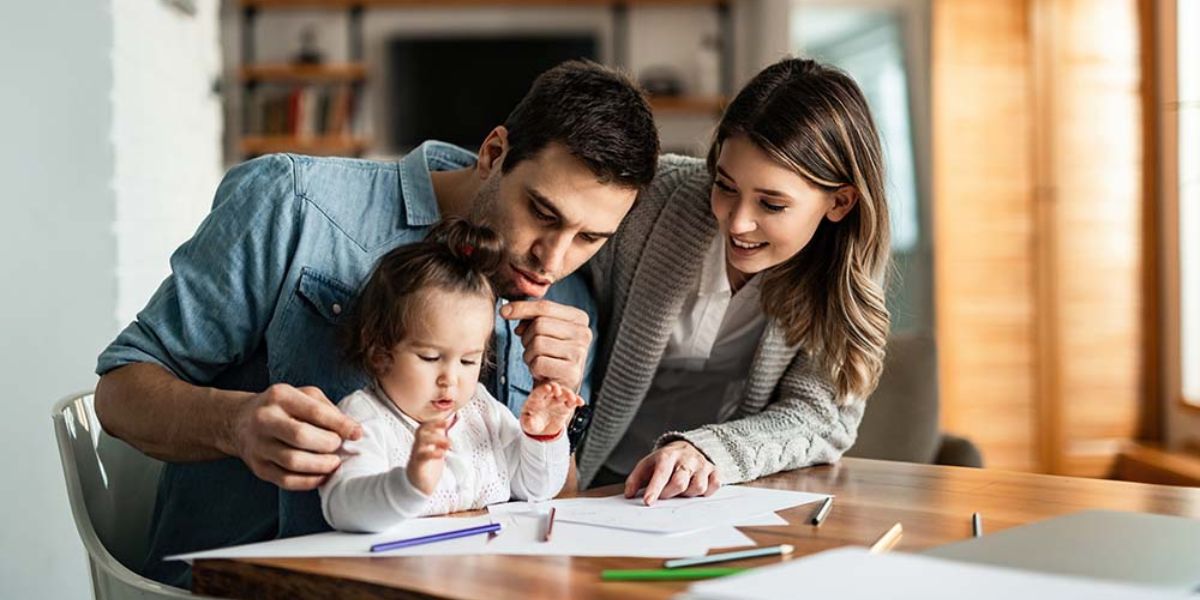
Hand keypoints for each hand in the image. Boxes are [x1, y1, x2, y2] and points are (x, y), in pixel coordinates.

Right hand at [228, 384, 362, 490]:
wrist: (241, 421)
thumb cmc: (283, 407)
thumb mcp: (304, 395)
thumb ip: (328, 410)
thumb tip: (353, 430)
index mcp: (280, 396)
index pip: (315, 412)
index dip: (340, 425)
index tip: (356, 434)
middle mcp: (264, 419)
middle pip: (301, 437)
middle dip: (328, 444)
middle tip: (338, 446)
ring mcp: (258, 445)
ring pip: (293, 462)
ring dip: (321, 465)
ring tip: (333, 462)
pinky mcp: (258, 467)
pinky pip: (286, 480)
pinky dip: (309, 481)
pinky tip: (321, 475)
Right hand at [407, 419, 451, 495]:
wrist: (418, 487)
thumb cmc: (427, 467)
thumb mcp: (436, 450)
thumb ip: (440, 439)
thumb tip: (448, 427)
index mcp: (423, 443)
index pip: (424, 427)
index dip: (434, 422)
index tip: (446, 421)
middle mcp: (418, 447)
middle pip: (420, 432)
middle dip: (433, 428)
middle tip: (448, 430)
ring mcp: (417, 456)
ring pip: (420, 442)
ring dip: (435, 440)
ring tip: (449, 444)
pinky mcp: (417, 466)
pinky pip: (422, 457)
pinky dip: (433, 453)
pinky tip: (442, 453)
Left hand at [500, 299, 590, 391]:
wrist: (558, 386)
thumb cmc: (549, 355)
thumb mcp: (542, 330)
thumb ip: (529, 317)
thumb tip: (507, 311)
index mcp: (579, 318)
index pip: (545, 306)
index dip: (522, 308)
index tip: (504, 312)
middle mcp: (584, 333)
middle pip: (539, 324)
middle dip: (527, 337)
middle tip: (531, 348)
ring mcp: (580, 353)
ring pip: (538, 343)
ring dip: (529, 354)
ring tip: (538, 361)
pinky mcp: (572, 372)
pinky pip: (539, 362)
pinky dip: (534, 368)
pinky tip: (542, 372)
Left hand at [520, 382, 583, 437]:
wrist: (543, 429)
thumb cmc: (532, 423)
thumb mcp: (528, 424)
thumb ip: (528, 422)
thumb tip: (529, 421)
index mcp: (536, 399)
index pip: (539, 392)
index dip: (543, 389)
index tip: (547, 388)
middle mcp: (548, 397)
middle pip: (553, 389)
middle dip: (556, 388)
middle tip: (558, 391)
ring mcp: (557, 401)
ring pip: (564, 394)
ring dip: (568, 394)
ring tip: (572, 398)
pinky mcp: (566, 406)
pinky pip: (572, 402)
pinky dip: (577, 400)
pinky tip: (581, 402)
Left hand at [624, 441, 719, 505]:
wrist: (688, 447)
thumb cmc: (665, 461)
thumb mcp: (647, 465)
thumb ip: (635, 479)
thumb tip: (629, 494)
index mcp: (667, 456)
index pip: (661, 474)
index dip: (654, 489)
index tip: (648, 501)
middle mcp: (686, 459)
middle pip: (680, 482)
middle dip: (670, 493)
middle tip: (665, 494)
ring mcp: (702, 464)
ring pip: (698, 487)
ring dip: (688, 494)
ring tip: (682, 489)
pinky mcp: (714, 470)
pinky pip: (714, 485)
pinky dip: (707, 492)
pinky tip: (697, 489)